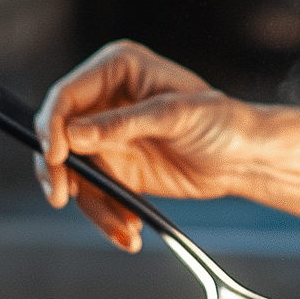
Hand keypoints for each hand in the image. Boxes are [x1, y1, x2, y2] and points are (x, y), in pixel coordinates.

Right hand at [33, 40, 254, 250]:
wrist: (246, 158)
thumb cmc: (222, 122)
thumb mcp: (176, 116)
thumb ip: (124, 124)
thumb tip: (74, 133)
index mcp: (117, 69)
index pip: (67, 95)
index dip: (53, 125)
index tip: (56, 157)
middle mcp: (105, 100)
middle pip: (57, 136)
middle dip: (58, 170)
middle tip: (63, 198)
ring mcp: (107, 137)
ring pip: (74, 173)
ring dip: (90, 204)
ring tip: (122, 228)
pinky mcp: (116, 169)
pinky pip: (96, 194)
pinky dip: (107, 215)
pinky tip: (128, 229)